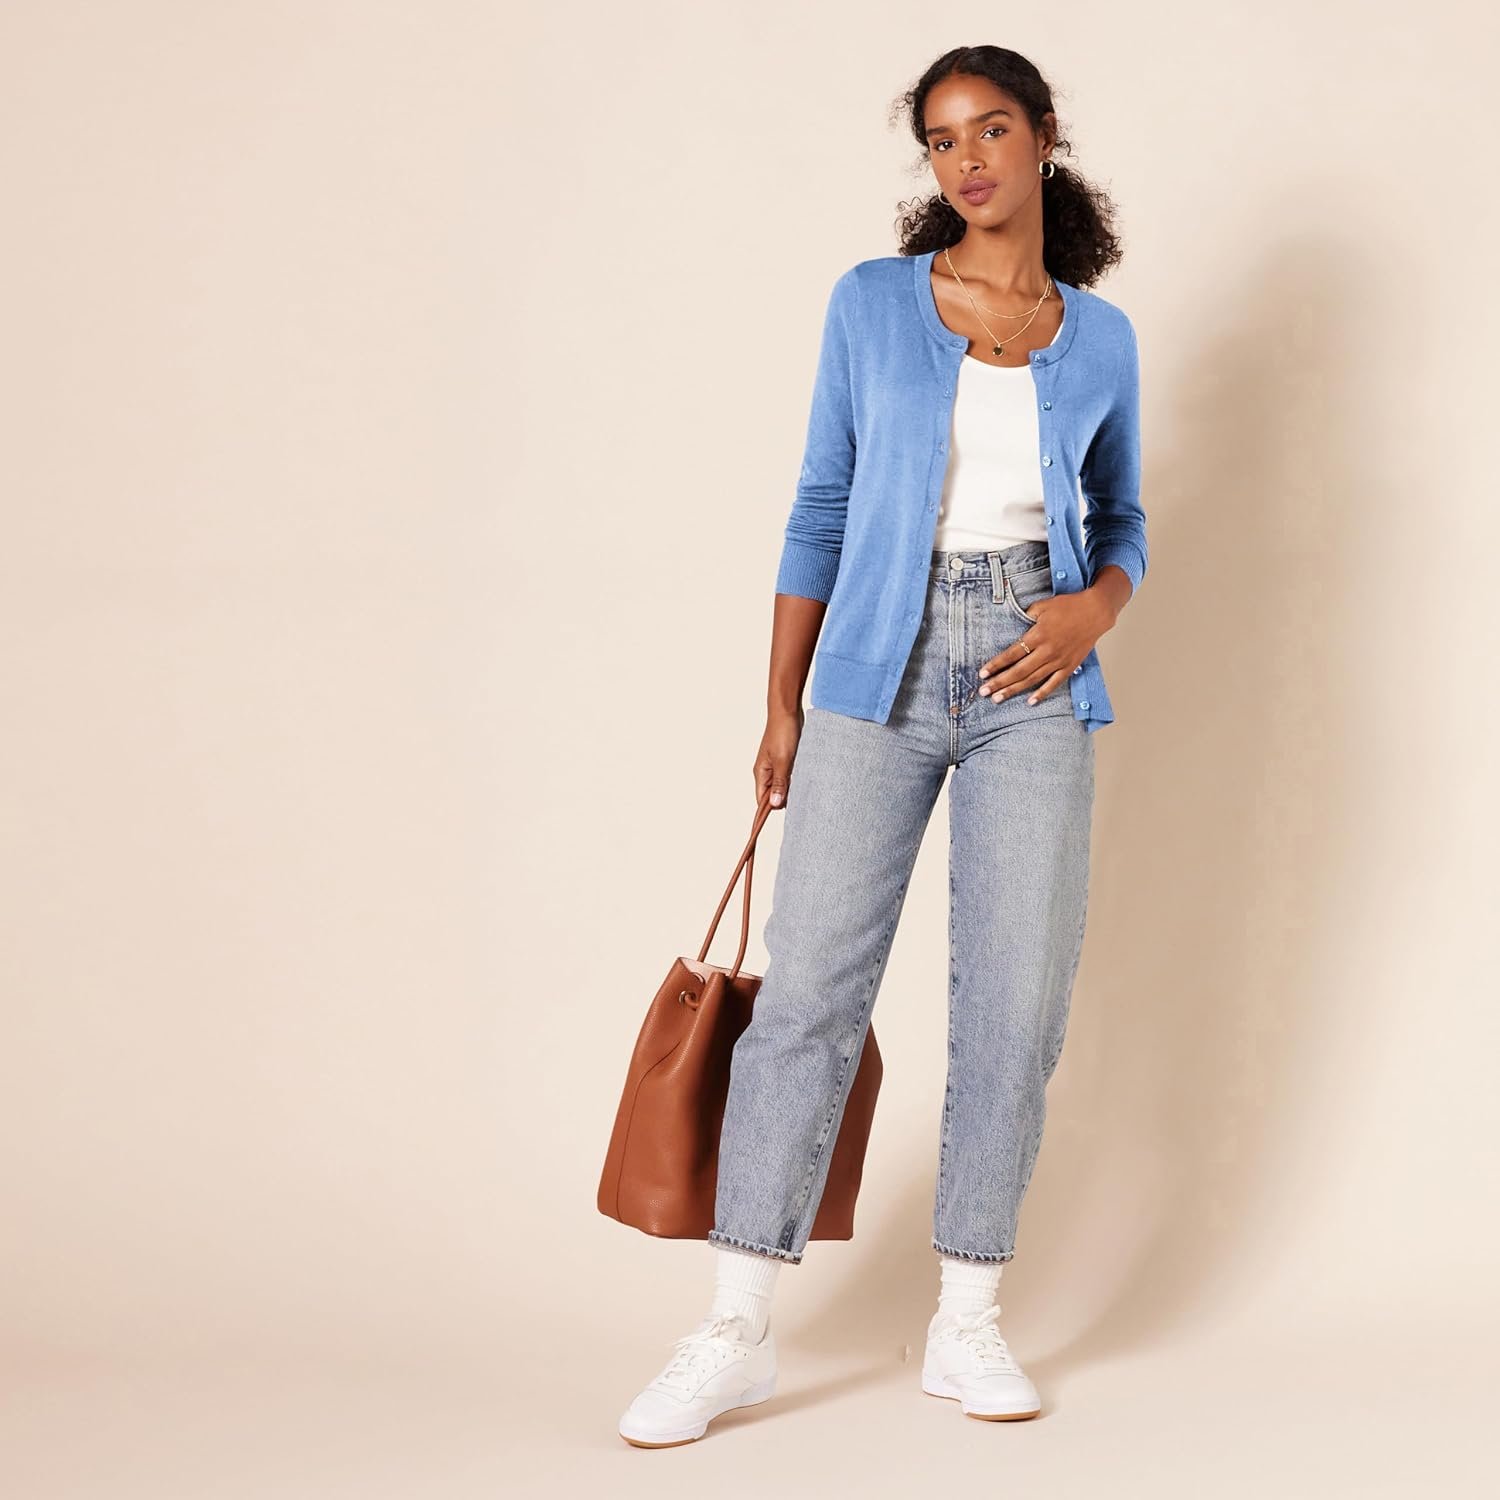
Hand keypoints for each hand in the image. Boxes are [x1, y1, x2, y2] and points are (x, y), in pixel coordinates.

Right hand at [754, 706, 802, 807]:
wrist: (788, 711)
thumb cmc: (783, 732)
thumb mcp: (783, 760)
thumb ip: (780, 783)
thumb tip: (775, 805)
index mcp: (761, 773)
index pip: (763, 801)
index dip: (770, 811)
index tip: (782, 820)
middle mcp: (766, 772)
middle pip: (774, 796)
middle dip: (786, 800)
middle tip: (801, 802)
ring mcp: (777, 767)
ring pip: (784, 787)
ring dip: (793, 789)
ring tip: (805, 790)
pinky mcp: (786, 761)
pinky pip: (790, 777)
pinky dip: (797, 780)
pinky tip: (807, 780)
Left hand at [977, 585, 1118, 705]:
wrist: (1096, 612)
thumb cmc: (1069, 606)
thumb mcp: (1042, 606)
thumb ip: (1025, 616)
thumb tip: (1012, 625)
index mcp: (1038, 635)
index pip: (1012, 654)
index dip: (996, 664)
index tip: (983, 673)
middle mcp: (1047, 650)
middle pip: (1019, 671)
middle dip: (999, 682)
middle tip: (984, 691)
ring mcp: (1059, 660)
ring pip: (1032, 679)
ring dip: (1014, 690)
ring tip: (998, 698)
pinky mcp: (1069, 666)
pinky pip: (1054, 683)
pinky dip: (1042, 693)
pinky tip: (1030, 701)